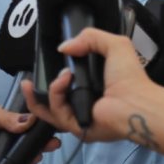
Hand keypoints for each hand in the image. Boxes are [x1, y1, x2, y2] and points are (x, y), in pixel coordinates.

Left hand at [0, 104, 58, 163]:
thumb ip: (7, 116)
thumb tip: (30, 120)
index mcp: (2, 121)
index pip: (25, 120)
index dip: (38, 121)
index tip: (51, 122)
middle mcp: (5, 138)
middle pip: (28, 138)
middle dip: (42, 138)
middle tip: (53, 139)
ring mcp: (2, 154)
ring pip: (24, 153)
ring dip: (36, 151)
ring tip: (46, 148)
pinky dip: (24, 163)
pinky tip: (32, 159)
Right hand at [22, 28, 153, 141]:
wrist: (135, 102)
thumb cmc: (129, 76)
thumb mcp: (114, 44)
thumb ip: (90, 37)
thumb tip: (63, 48)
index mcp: (94, 86)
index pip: (67, 85)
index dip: (55, 76)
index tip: (47, 64)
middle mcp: (84, 103)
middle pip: (51, 101)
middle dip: (35, 93)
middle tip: (27, 80)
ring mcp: (78, 117)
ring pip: (49, 108)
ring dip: (49, 88)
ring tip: (62, 74)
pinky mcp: (75, 126)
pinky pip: (56, 112)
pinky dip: (56, 94)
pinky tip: (64, 79)